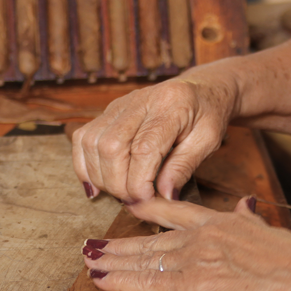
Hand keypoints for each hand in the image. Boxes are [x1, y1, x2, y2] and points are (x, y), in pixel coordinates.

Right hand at [72, 74, 237, 202]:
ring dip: (100, 176)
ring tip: (119, 193)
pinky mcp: (108, 111)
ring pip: (92, 143)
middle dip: (117, 183)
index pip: (143, 148)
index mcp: (171, 105)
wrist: (201, 90)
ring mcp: (119, 105)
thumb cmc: (207, 115)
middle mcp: (139, 101)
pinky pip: (83, 139)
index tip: (145, 201)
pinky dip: (83, 165)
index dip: (138, 181)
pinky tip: (96, 185)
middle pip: (111, 147)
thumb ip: (184, 167)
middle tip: (133, 201)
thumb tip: (163, 196)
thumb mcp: (208, 141)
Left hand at [81, 196, 290, 290]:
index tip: (132, 206)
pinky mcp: (188, 288)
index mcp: (222, 224)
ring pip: (142, 259)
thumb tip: (245, 205)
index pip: (178, 213)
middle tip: (94, 244)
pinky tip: (100, 280)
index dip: (151, 210)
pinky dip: (120, 282)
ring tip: (89, 261)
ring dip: (113, 262)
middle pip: (151, 240)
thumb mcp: (272, 233)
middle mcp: (201, 238)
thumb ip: (251, 221)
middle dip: (120, 243)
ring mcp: (192, 262)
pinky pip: (145, 283)